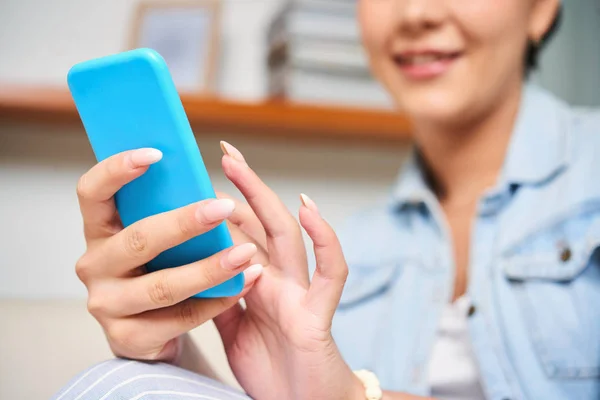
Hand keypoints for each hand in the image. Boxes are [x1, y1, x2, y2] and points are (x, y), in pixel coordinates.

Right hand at [75, 148, 261, 362]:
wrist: (152, 331)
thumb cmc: (158, 269)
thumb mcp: (156, 237)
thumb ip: (166, 209)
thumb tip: (206, 171)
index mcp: (99, 230)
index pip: (92, 192)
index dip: (116, 170)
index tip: (155, 153)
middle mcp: (94, 266)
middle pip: (138, 239)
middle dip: (184, 222)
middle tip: (223, 207)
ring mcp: (107, 305)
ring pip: (163, 286)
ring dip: (209, 269)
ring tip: (246, 254)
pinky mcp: (129, 338)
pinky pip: (180, 318)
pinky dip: (216, 301)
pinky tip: (243, 284)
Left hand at [212, 142, 364, 399]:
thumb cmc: (272, 368)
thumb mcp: (233, 329)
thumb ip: (220, 296)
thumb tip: (197, 268)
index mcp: (259, 283)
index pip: (243, 233)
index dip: (226, 204)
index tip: (203, 176)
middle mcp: (281, 279)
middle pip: (264, 223)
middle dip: (245, 187)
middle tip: (224, 153)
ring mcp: (300, 291)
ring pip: (289, 236)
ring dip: (268, 200)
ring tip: (242, 170)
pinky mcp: (318, 312)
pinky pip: (330, 272)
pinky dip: (324, 240)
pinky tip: (309, 211)